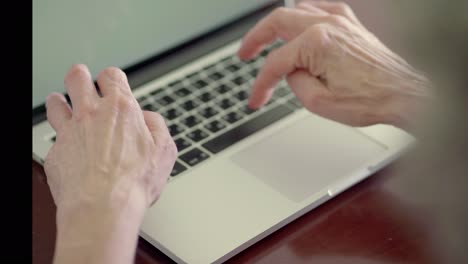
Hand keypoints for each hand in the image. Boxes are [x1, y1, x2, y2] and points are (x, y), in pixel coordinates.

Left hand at [45, 64, 176, 216]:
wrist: (103, 207)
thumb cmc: (135, 182)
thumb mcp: (165, 151)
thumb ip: (157, 127)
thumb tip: (148, 118)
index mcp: (121, 109)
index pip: (112, 75)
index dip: (112, 78)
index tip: (112, 85)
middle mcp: (91, 114)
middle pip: (77, 77)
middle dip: (79, 76)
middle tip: (81, 80)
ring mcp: (69, 132)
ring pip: (55, 102)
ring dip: (60, 101)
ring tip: (62, 105)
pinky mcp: (55, 153)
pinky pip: (54, 140)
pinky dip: (60, 142)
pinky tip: (67, 150)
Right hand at [238, 1, 429, 127]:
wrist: (403, 95)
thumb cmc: (369, 99)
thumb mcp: (318, 102)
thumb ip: (294, 82)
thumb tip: (290, 72)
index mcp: (317, 43)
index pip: (276, 62)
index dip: (260, 83)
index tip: (255, 98)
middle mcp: (328, 24)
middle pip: (278, 22)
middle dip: (255, 39)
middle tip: (244, 54)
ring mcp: (340, 20)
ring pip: (297, 11)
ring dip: (278, 26)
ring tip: (268, 42)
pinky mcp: (350, 24)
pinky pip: (320, 9)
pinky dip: (304, 16)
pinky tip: (299, 27)